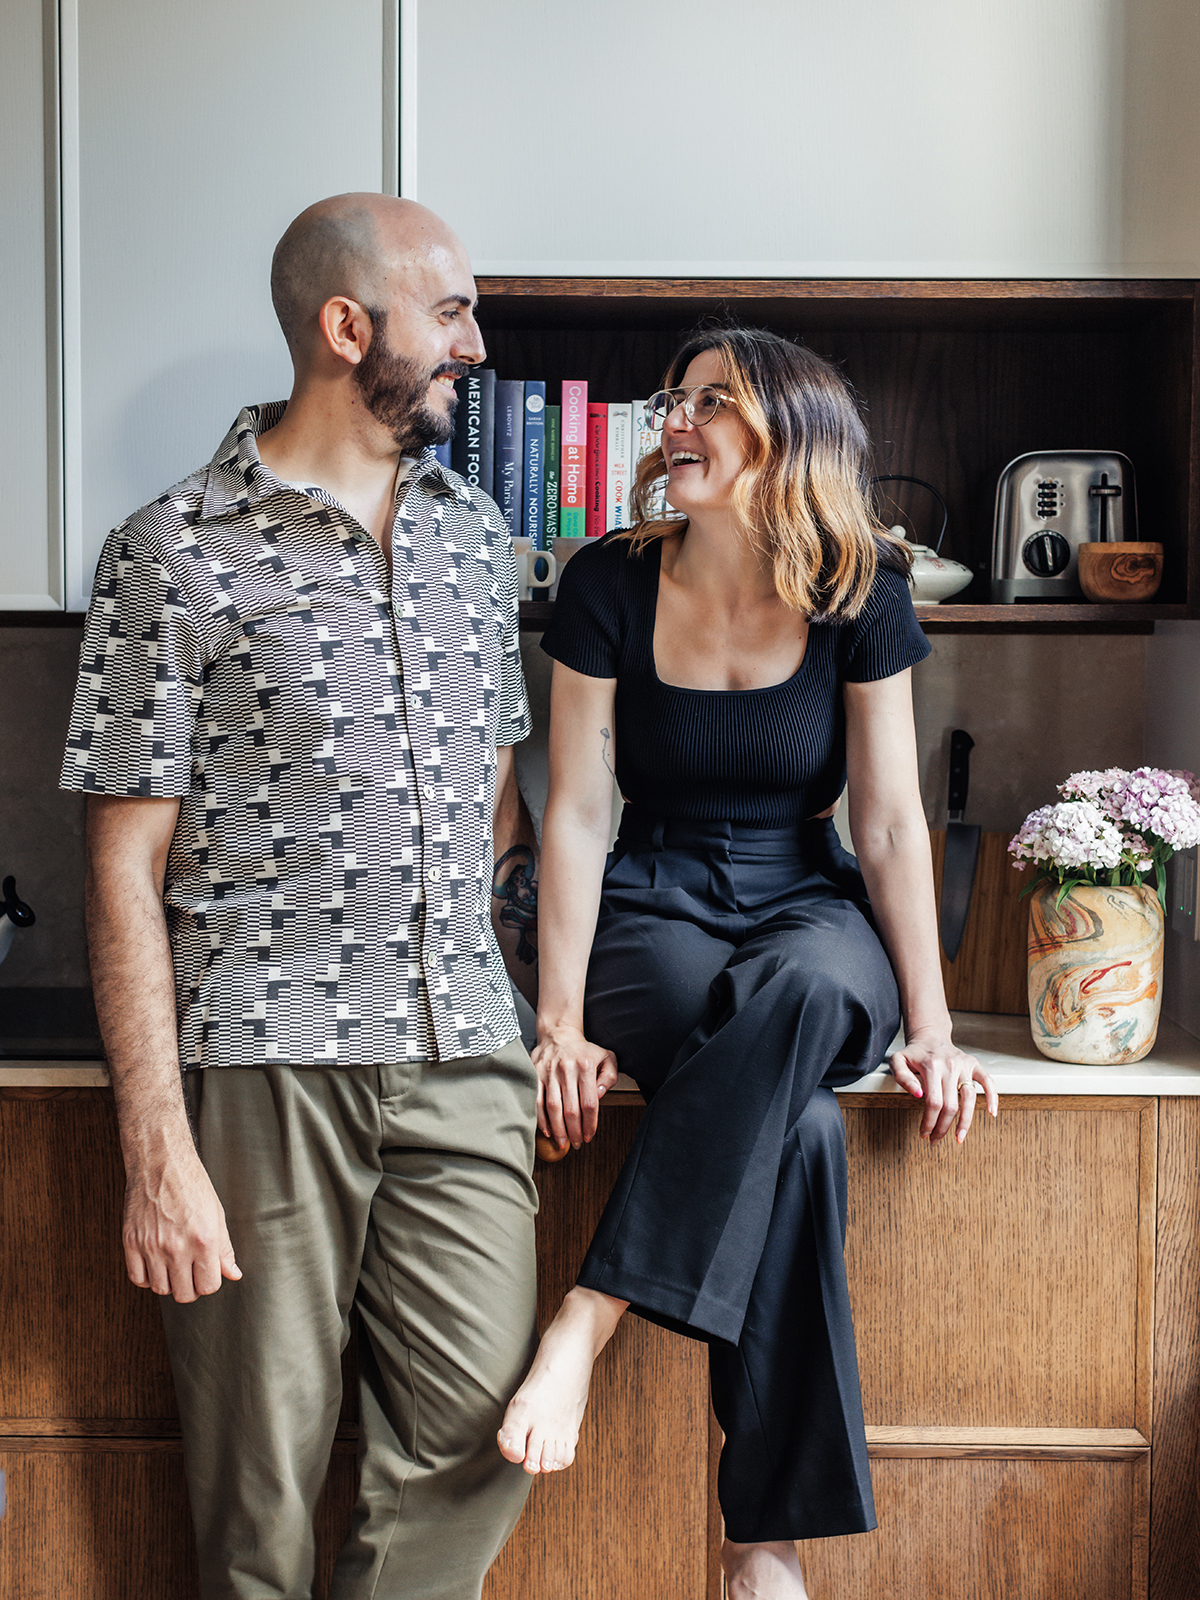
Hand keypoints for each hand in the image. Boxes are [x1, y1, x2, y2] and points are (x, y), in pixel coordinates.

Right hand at [122, 1145, 241, 1302]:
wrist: (161, 1162)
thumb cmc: (191, 1184)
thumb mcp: (217, 1215)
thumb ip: (224, 1248)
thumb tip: (233, 1273)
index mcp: (204, 1240)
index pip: (209, 1286)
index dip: (209, 1282)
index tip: (206, 1273)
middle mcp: (177, 1247)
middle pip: (184, 1294)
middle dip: (190, 1287)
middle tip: (190, 1272)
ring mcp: (151, 1246)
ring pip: (160, 1289)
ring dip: (169, 1282)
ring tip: (173, 1265)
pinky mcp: (131, 1242)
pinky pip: (137, 1278)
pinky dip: (147, 1277)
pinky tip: (155, 1264)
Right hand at [532, 1024, 619, 1150]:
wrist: (559, 1034)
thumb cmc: (584, 1050)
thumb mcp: (606, 1057)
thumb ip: (609, 1076)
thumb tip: (600, 1095)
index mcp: (586, 1066)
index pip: (589, 1103)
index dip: (590, 1123)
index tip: (589, 1136)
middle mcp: (567, 1069)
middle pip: (571, 1109)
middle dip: (575, 1131)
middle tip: (577, 1144)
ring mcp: (549, 1072)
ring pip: (553, 1108)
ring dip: (558, 1129)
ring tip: (563, 1142)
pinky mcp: (535, 1074)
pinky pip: (537, 1100)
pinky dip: (541, 1118)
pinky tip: (547, 1131)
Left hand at [889, 1029, 998, 1143]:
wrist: (930, 1037)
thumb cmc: (913, 1053)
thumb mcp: (898, 1061)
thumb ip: (902, 1077)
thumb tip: (917, 1094)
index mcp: (931, 1066)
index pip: (933, 1102)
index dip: (929, 1122)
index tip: (924, 1133)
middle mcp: (950, 1066)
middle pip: (950, 1105)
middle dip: (942, 1127)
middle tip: (936, 1139)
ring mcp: (964, 1066)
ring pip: (969, 1099)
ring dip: (965, 1122)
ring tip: (959, 1138)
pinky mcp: (974, 1065)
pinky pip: (988, 1082)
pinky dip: (993, 1097)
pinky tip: (992, 1113)